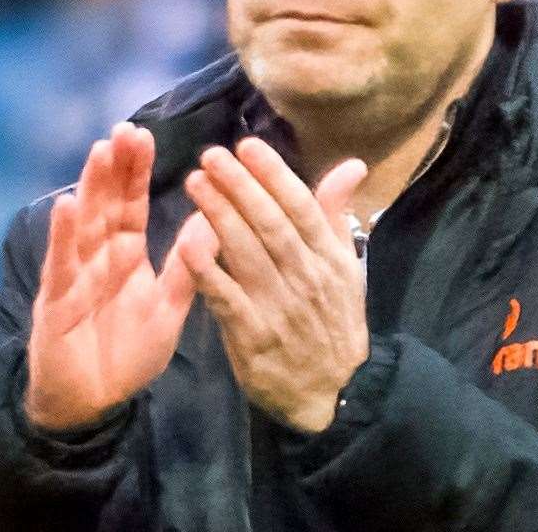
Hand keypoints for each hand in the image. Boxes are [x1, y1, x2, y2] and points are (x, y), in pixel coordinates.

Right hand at [24, 121, 212, 429]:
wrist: (93, 403)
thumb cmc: (128, 353)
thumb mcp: (168, 308)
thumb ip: (189, 266)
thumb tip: (214, 221)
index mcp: (125, 255)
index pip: (131, 204)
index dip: (135, 171)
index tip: (144, 135)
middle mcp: (98, 257)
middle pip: (106, 204)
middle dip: (115, 167)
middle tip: (126, 129)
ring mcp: (75, 274)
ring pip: (83, 223)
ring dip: (90, 187)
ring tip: (101, 150)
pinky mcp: (57, 300)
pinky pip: (61, 263)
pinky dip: (63, 235)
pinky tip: (67, 204)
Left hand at [180, 138, 367, 432]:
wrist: (332, 392)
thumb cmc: (332, 322)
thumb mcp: (345, 268)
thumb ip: (334, 216)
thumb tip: (351, 165)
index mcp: (328, 258)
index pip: (301, 207)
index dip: (274, 175)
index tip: (247, 146)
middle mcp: (305, 277)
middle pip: (270, 224)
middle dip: (240, 187)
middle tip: (210, 155)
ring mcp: (278, 307)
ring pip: (247, 254)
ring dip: (219, 215)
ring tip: (194, 182)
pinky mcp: (252, 336)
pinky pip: (227, 298)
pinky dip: (208, 271)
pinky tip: (186, 244)